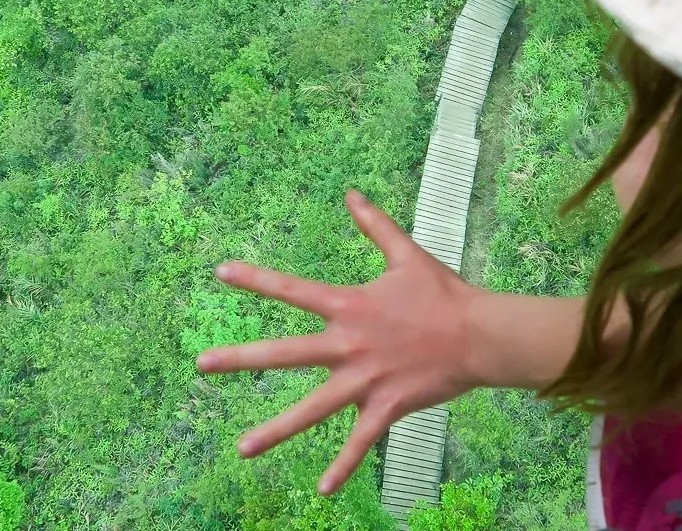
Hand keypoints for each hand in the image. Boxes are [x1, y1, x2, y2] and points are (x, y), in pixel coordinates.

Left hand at [196, 190, 485, 494]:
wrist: (480, 335)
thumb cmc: (444, 294)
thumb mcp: (406, 254)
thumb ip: (374, 225)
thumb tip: (351, 192)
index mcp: (349, 306)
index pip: (292, 290)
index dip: (255, 279)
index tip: (220, 273)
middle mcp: (348, 344)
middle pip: (285, 353)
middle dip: (240, 358)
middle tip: (200, 364)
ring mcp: (365, 379)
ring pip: (312, 410)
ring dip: (275, 430)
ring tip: (242, 449)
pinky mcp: (387, 407)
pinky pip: (360, 443)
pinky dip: (342, 467)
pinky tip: (321, 489)